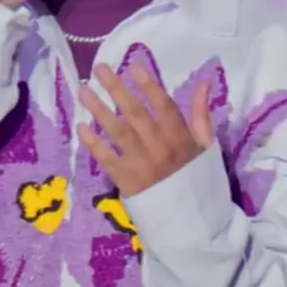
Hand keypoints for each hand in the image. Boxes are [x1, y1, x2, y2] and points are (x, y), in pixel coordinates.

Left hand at [78, 63, 213, 196]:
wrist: (188, 220)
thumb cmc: (195, 177)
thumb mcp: (205, 146)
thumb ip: (201, 114)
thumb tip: (204, 83)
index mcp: (180, 137)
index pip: (164, 105)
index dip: (149, 85)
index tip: (132, 66)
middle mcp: (160, 147)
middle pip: (135, 113)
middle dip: (116, 89)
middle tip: (99, 69)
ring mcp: (141, 164)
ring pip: (118, 132)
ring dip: (99, 110)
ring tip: (84, 91)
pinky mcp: (126, 180)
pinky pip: (106, 158)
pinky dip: (93, 143)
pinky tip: (81, 127)